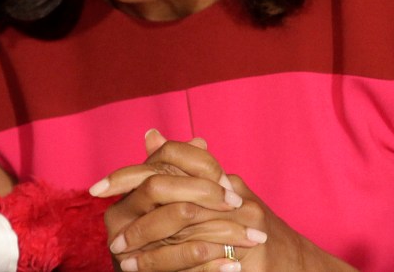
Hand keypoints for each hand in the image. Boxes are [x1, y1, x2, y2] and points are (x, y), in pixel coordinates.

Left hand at [90, 131, 355, 271]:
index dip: (130, 174)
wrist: (295, 262)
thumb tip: (149, 135)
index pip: (168, 162)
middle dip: (137, 221)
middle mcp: (230, 195)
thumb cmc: (249, 226)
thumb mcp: (215, 191)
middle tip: (111, 237)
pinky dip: (171, 267)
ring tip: (123, 259)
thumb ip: (182, 165)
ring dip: (149, 250)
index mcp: (218, 178)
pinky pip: (199, 262)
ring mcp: (239, 225)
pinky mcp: (244, 254)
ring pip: (181, 233)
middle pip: (171, 197)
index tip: (98, 188)